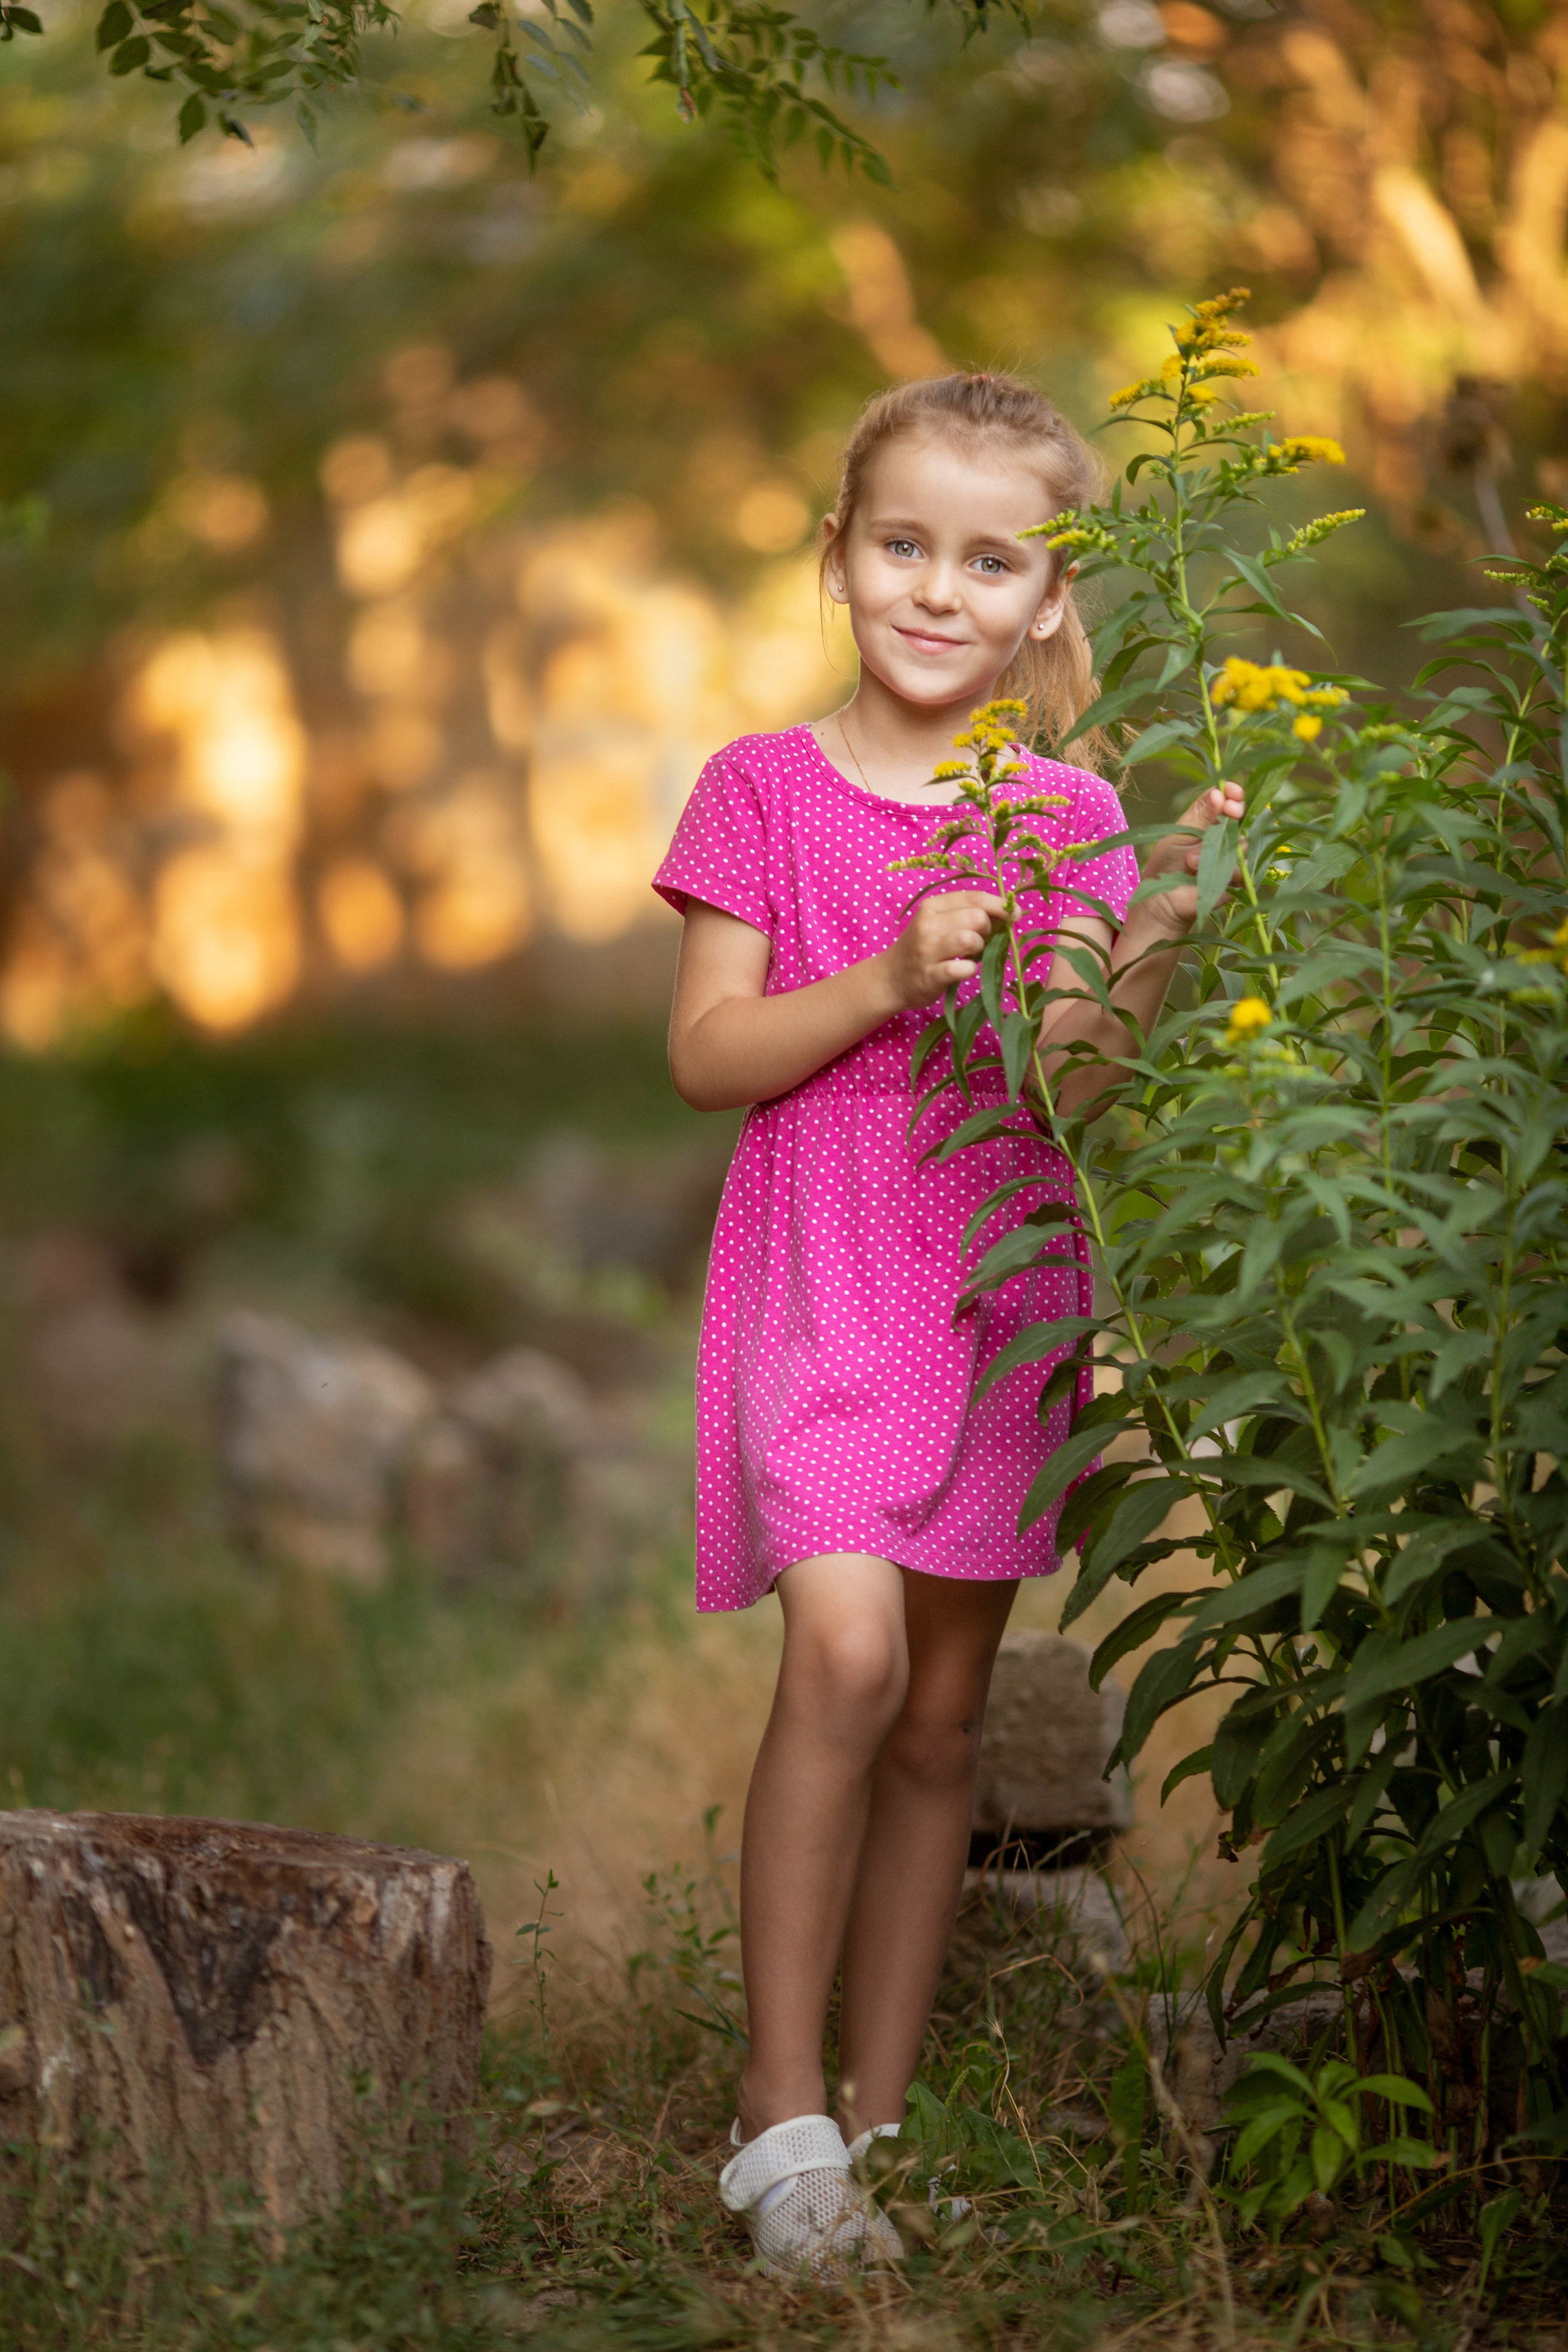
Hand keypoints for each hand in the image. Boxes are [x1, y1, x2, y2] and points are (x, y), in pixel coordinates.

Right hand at [885, 890, 1004, 1007]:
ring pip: (970, 939)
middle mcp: (928, 924)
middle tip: (980, 941)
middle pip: (977, 917)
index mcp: (933, 906)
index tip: (1014, 914)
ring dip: (979, 949)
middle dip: (988, 930)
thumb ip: (965, 914)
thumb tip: (1007, 913)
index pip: (975, 897)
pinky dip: (970, 970)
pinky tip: (963, 970)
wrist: (890, 978)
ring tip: (971, 955)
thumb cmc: (922, 948)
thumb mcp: (937, 922)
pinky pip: (963, 968)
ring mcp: (927, 950)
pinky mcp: (930, 975)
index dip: (1000, 905)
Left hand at [1138, 782, 1245, 934]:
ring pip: (1242, 841)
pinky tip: (1201, 874)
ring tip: (1190, 861)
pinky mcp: (1236, 878)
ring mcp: (1232, 856)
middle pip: (1240, 816)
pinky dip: (1223, 869)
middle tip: (1231, 810)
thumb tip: (1218, 792)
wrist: (1163, 900)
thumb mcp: (1179, 834)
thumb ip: (1201, 814)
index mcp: (1208, 820)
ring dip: (1216, 848)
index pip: (1224, 799)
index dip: (1231, 793)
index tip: (1232, 791)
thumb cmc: (1167, 864)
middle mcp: (1223, 835)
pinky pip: (1242, 867)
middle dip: (1236, 811)